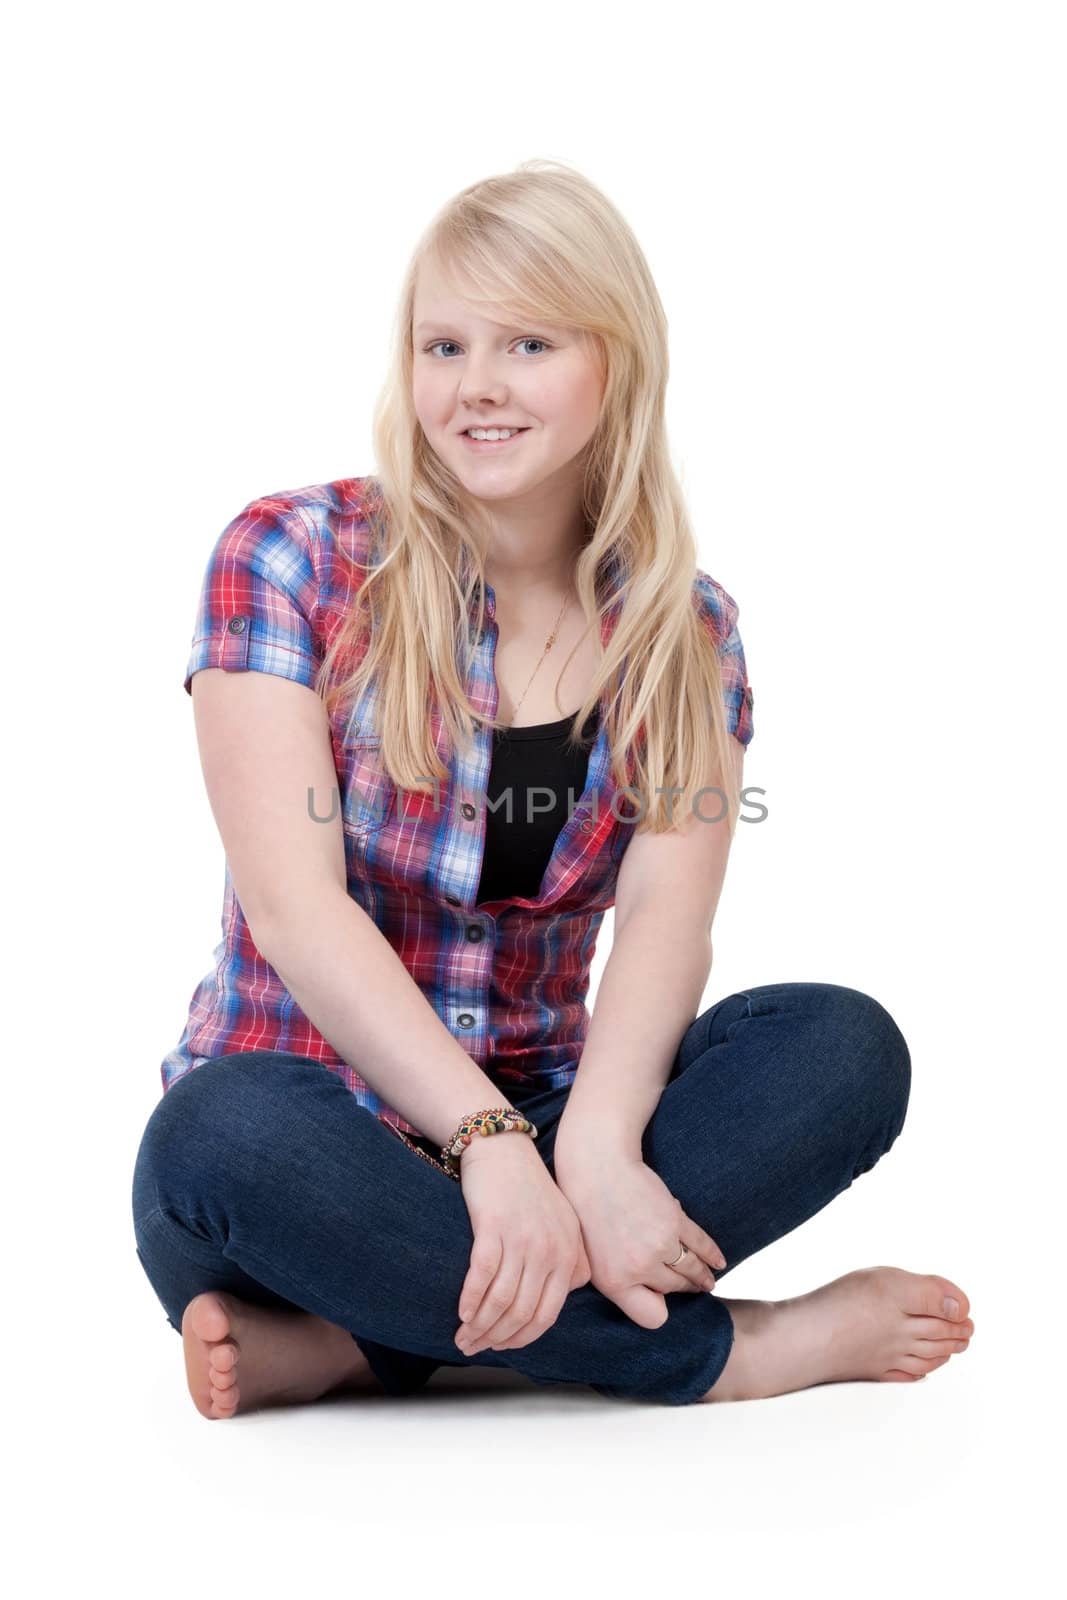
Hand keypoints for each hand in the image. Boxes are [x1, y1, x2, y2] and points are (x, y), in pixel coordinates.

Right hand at [454, 1135, 591, 1356]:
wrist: (504, 1149)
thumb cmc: (529, 1189)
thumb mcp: (562, 1224)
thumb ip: (570, 1261)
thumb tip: (564, 1296)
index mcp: (568, 1255)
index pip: (547, 1314)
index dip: (521, 1338)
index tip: (500, 1347)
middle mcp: (550, 1250)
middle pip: (522, 1313)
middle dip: (495, 1338)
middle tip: (472, 1348)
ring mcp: (523, 1239)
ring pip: (501, 1300)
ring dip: (479, 1325)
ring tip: (462, 1336)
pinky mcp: (494, 1226)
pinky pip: (482, 1275)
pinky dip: (470, 1299)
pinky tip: (460, 1312)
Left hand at [536, 1155, 725, 1335]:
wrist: (597, 1169)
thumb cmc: (587, 1213)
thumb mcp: (590, 1258)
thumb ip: (615, 1281)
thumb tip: (647, 1296)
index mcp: (614, 1283)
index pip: (651, 1316)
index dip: (660, 1311)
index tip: (665, 1303)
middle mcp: (638, 1270)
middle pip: (673, 1289)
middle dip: (683, 1289)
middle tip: (694, 1289)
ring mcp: (659, 1247)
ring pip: (691, 1269)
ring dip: (703, 1277)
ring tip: (708, 1281)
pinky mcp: (675, 1222)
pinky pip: (701, 1245)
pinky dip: (713, 1255)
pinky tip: (719, 1262)